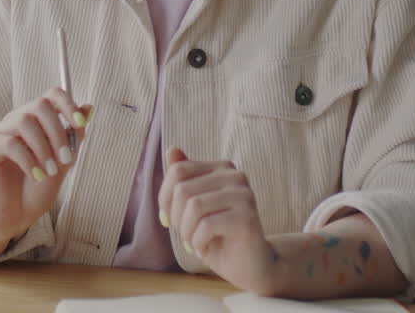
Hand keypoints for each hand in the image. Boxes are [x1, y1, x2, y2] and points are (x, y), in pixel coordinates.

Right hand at [0, 88, 90, 242]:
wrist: (15, 217)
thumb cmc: (37, 189)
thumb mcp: (63, 162)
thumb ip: (73, 136)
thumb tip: (89, 107)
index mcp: (37, 120)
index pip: (52, 94)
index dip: (68, 104)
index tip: (80, 125)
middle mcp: (17, 120)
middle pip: (39, 105)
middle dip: (57, 132)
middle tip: (66, 159)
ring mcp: (0, 131)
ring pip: (24, 121)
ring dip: (43, 148)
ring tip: (50, 172)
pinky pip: (9, 142)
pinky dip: (28, 160)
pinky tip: (36, 175)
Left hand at [159, 148, 279, 295]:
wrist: (249, 266)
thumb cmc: (217, 236)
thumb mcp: (192, 208)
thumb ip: (183, 180)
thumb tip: (172, 149)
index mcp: (222, 168)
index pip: (178, 170)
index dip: (165, 198)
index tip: (169, 219)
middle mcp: (235, 176)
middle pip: (183, 189)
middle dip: (176, 218)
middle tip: (186, 234)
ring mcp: (244, 195)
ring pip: (194, 206)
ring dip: (186, 231)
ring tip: (194, 241)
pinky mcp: (247, 217)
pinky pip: (206, 225)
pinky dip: (197, 241)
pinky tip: (204, 247)